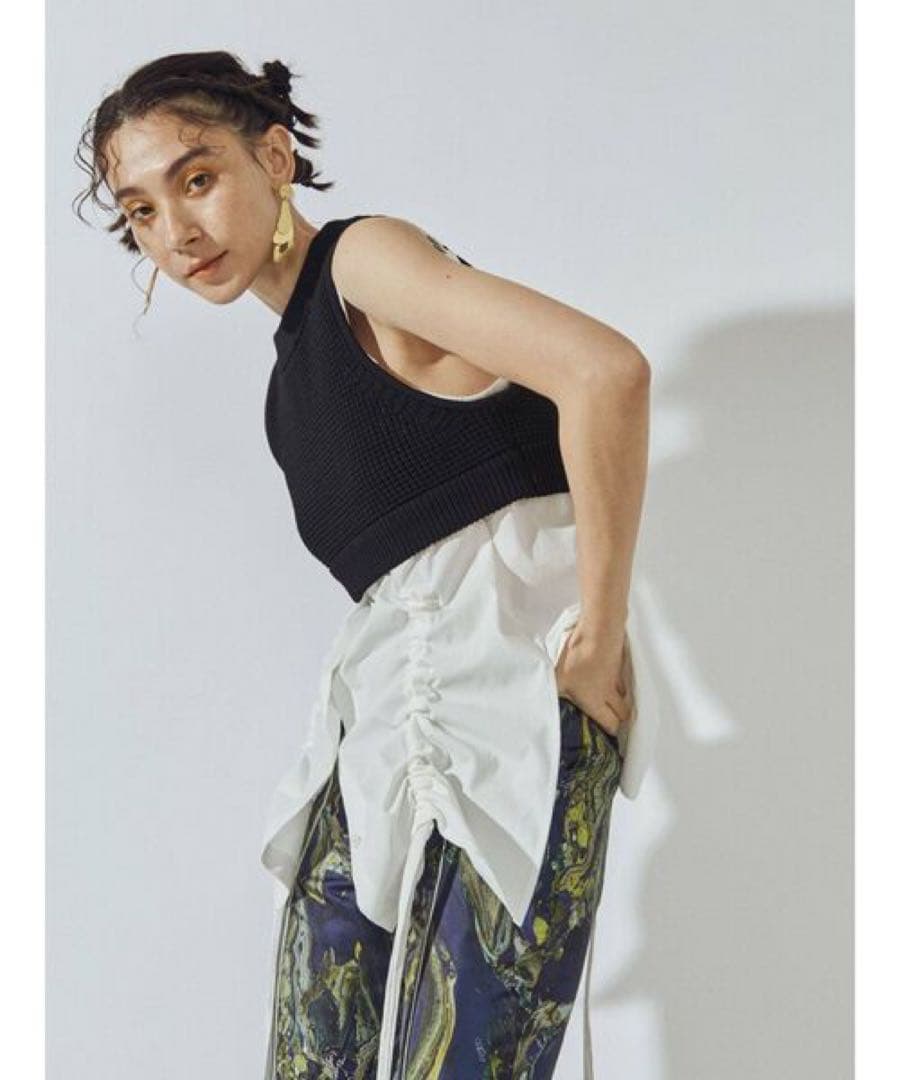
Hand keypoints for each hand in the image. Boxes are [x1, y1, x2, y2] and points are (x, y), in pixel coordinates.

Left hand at [554, 619, 634, 740]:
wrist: (599, 632)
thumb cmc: (578, 658)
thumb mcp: (560, 678)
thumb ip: (557, 693)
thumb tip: (547, 704)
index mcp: (596, 702)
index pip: (611, 724)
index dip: (609, 730)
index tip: (604, 731)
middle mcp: (610, 694)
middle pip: (623, 714)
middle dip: (617, 718)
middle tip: (607, 716)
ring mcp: (617, 680)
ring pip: (623, 697)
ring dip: (617, 700)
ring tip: (606, 700)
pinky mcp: (619, 666)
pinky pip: (621, 681)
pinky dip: (616, 684)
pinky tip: (605, 679)